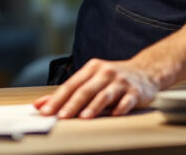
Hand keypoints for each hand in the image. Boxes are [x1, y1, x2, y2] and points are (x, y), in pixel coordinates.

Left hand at [32, 58, 160, 118]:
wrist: (146, 71)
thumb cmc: (113, 78)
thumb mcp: (91, 79)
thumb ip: (67, 92)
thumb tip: (39, 105)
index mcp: (92, 68)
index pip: (71, 85)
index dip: (57, 98)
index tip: (46, 111)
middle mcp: (105, 73)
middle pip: (85, 90)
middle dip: (72, 104)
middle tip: (61, 116)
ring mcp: (121, 82)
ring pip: (104, 95)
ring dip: (93, 107)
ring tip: (84, 117)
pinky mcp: (135, 91)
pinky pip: (126, 101)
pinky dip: (120, 108)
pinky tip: (113, 115)